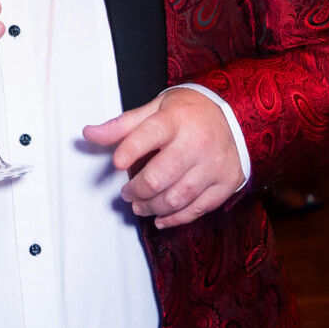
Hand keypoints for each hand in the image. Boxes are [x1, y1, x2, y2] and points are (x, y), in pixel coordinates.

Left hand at [84, 87, 244, 228]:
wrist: (238, 115)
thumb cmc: (192, 112)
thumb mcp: (156, 109)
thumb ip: (123, 125)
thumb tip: (90, 134)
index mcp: (176, 120)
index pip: (148, 136)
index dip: (130, 151)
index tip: (117, 163)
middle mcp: (197, 143)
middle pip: (159, 177)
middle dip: (136, 191)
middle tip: (128, 193)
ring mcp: (213, 164)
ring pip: (177, 198)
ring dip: (152, 207)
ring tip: (141, 205)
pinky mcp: (226, 182)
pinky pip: (198, 208)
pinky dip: (176, 218)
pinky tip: (162, 217)